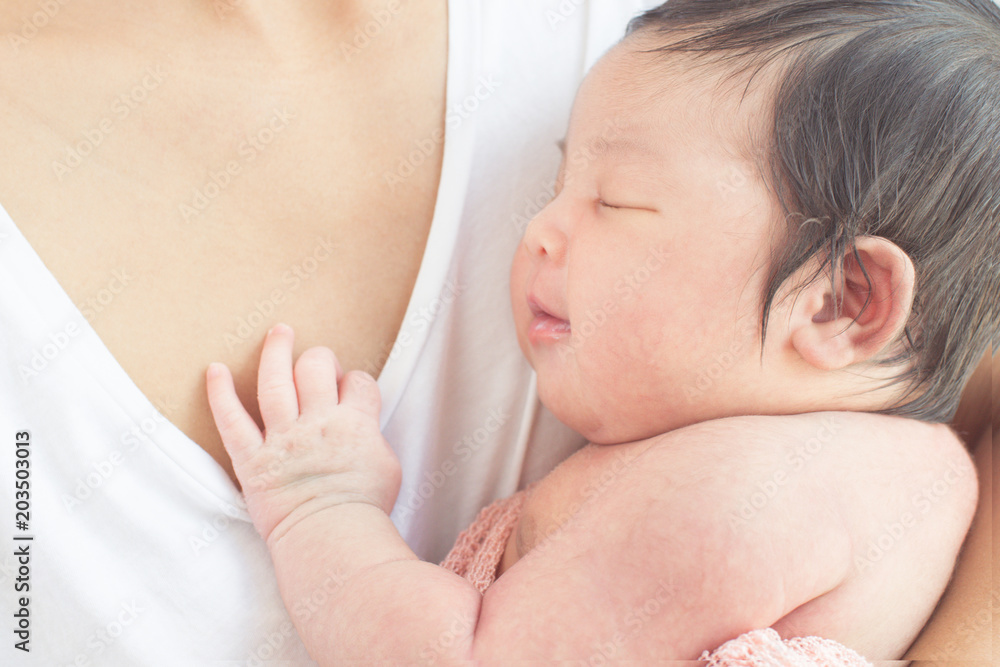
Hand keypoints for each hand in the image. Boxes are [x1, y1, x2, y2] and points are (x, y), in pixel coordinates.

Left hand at [205, 323, 401, 546]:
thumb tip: (363, 425)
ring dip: (275, 351)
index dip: (354, 381)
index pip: (358, 381)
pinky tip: (216, 370)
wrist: (333, 541)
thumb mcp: (389, 466)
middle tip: (317, 363)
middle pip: (316, 367)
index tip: (349, 391)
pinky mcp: (253, 461)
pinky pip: (231, 421)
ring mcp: (282, 439)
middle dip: (318, 359)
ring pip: (274, 381)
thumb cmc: (364, 512)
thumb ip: (373, 437)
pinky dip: (220, 394)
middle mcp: (318, 423)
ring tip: (278, 332)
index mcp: (356, 424)